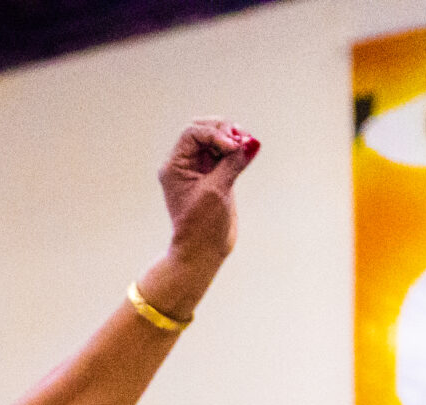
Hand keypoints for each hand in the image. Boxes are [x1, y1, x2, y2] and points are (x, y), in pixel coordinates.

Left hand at [159, 117, 259, 268]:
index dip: (214, 133)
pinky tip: (247, 152)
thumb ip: (232, 163)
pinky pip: (225, 154)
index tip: (231, 147)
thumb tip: (250, 143)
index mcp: (175, 166)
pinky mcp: (215, 177)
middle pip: (203, 131)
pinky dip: (236, 150)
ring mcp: (199, 170)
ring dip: (232, 138)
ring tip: (245, 145)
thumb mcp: (216, 191)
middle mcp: (184, 165)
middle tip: (240, 140)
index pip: (193, 133)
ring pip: (216, 140)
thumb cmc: (202, 225)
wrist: (202, 252)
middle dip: (224, 131)